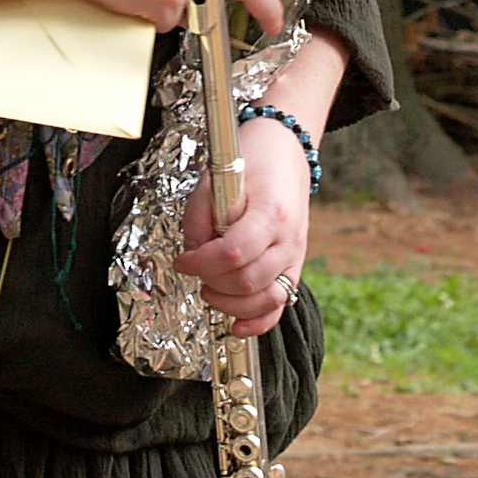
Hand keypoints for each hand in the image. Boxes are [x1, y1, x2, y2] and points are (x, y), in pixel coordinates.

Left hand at [178, 115, 314, 336]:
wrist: (286, 150)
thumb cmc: (250, 160)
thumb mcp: (216, 177)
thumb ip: (200, 217)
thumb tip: (192, 255)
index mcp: (269, 212)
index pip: (234, 253)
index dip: (201, 264)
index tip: (182, 260)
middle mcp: (288, 237)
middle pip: (247, 281)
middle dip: (212, 282)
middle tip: (195, 268)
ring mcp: (295, 254)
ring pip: (266, 299)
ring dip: (231, 304)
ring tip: (209, 290)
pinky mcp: (295, 265)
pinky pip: (282, 305)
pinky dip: (259, 322)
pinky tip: (236, 327)